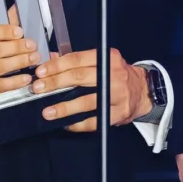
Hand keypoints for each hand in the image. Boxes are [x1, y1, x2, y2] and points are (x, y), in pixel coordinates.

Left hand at [30, 48, 150, 131]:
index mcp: (108, 58)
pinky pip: (95, 120)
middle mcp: (114, 75)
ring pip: (86, 101)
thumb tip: (53, 59)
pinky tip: (67, 124)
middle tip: (39, 89)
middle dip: (55, 84)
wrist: (143, 90)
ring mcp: (118, 95)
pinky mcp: (119, 113)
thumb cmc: (119, 75)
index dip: (56, 66)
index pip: (77, 59)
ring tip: (49, 111)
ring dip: (64, 107)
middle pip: (79, 78)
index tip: (41, 72)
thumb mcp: (101, 61)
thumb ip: (77, 60)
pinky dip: (79, 124)